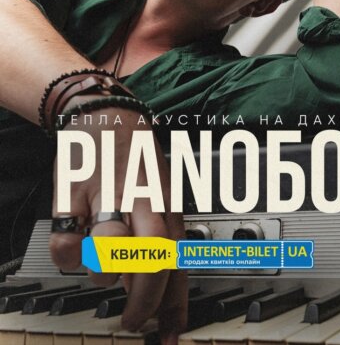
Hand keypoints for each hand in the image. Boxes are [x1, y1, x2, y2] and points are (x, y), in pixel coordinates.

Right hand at [50, 108, 186, 342]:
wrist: (104, 112)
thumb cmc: (136, 153)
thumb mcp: (163, 187)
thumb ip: (166, 229)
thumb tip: (169, 277)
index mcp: (166, 201)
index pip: (179, 259)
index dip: (176, 303)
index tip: (172, 333)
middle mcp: (139, 199)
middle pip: (151, 259)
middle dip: (142, 301)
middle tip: (134, 320)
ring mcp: (104, 195)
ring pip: (110, 251)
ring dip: (106, 275)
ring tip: (105, 272)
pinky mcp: (71, 192)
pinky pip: (66, 240)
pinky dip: (69, 256)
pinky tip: (76, 246)